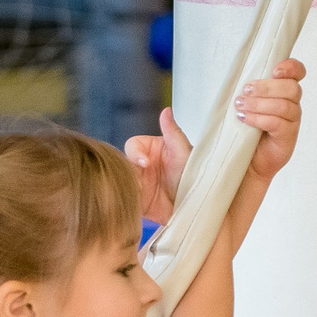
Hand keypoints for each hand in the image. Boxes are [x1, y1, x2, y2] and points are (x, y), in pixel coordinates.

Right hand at [124, 109, 191, 225]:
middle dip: (127, 171)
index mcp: (151, 149)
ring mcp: (137, 183)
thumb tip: (166, 110)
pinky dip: (123, 200)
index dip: (135, 153)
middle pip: (122, 162)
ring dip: (124, 185)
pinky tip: (132, 203)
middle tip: (138, 182)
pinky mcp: (136, 201)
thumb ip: (173, 132)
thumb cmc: (194, 177)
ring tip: (138, 194)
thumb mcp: (184, 153)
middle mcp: (142, 165)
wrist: (196, 205)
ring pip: (119, 179)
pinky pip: (122, 198)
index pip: (132, 145)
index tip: (145, 163)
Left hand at [233, 58, 305, 183]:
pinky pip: (280, 124)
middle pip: (292, 88)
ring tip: (240, 107)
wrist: (241, 167)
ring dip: (261, 104)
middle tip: (245, 91)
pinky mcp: (287, 139)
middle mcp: (290, 106)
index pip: (296, 73)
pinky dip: (261, 119)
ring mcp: (290, 123)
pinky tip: (245, 120)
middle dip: (267, 87)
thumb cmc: (237, 135)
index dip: (291, 67)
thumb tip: (196, 93)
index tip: (275, 70)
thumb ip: (226, 96)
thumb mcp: (230, 110)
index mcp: (280, 92)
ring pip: (286, 106)